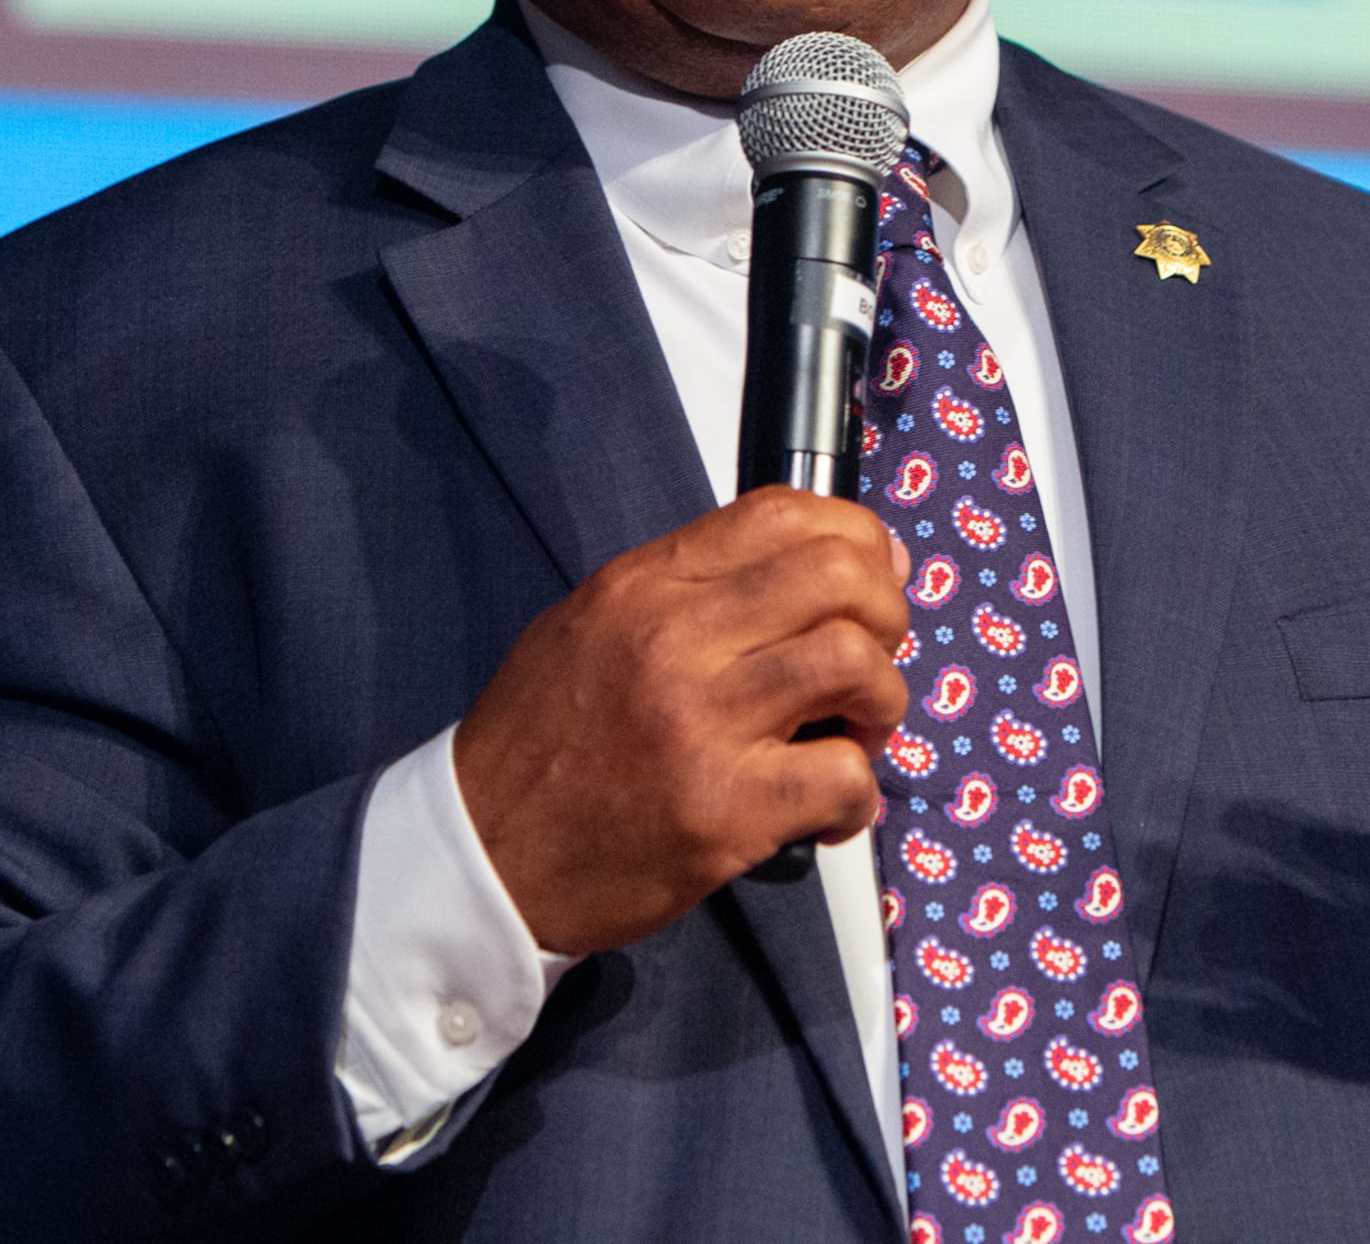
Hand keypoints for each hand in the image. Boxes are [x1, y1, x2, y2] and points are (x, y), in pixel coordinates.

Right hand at [452, 487, 911, 955]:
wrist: (483, 857)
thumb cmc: (541, 745)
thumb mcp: (592, 627)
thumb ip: (691, 589)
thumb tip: (816, 568)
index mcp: (643, 586)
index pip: (779, 513)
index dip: (853, 534)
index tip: (872, 573)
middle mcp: (674, 639)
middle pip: (838, 576)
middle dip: (886, 612)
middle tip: (873, 658)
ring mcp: (701, 726)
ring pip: (856, 665)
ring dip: (882, 701)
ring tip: (854, 734)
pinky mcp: (724, 813)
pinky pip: (843, 777)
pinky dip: (859, 796)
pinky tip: (829, 810)